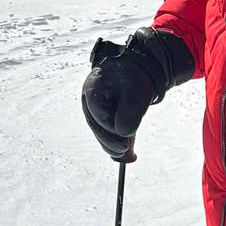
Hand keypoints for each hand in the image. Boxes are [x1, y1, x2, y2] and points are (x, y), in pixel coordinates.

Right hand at [81, 29, 193, 159]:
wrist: (137, 69)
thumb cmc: (135, 77)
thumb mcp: (136, 93)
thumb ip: (130, 113)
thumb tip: (124, 134)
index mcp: (92, 91)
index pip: (99, 118)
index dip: (112, 134)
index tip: (126, 145)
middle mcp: (88, 102)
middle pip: (97, 129)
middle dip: (112, 144)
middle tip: (128, 154)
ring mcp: (94, 110)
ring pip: (101, 134)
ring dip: (115, 146)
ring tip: (130, 156)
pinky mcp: (102, 118)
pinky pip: (106, 134)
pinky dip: (116, 144)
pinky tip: (128, 156)